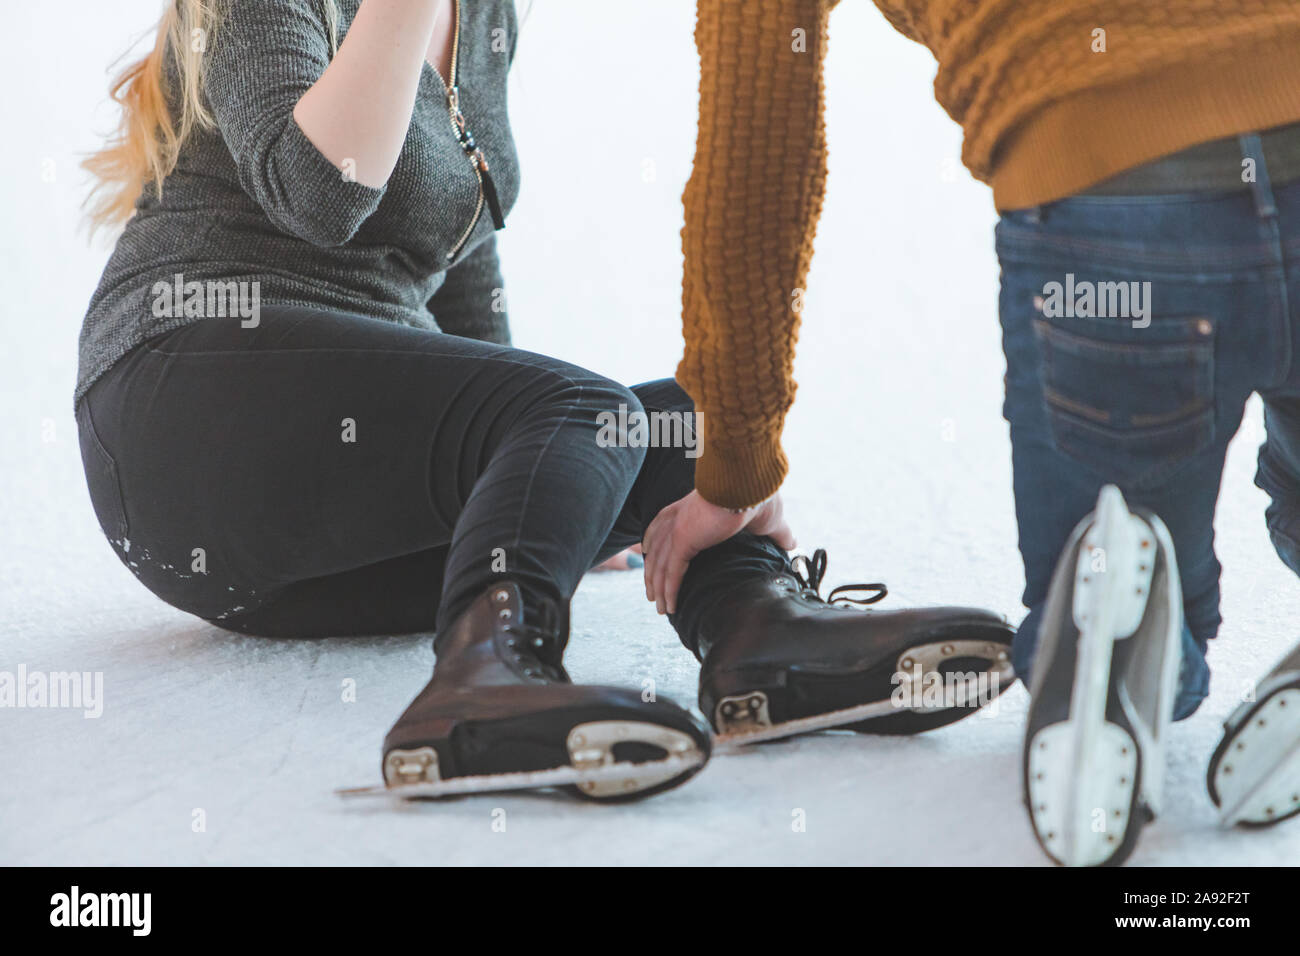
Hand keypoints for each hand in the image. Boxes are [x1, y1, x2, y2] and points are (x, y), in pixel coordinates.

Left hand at [642, 490, 795, 614]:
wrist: (751, 484)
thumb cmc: (760, 494)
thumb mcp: (770, 519)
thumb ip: (778, 533)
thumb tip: (793, 543)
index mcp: (694, 506)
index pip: (666, 524)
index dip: (658, 542)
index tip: (652, 557)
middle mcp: (680, 516)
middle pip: (657, 548)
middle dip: (653, 572)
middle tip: (653, 593)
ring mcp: (679, 528)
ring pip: (660, 564)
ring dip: (658, 588)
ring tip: (660, 606)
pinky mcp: (683, 539)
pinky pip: (671, 572)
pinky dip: (669, 591)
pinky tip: (669, 606)